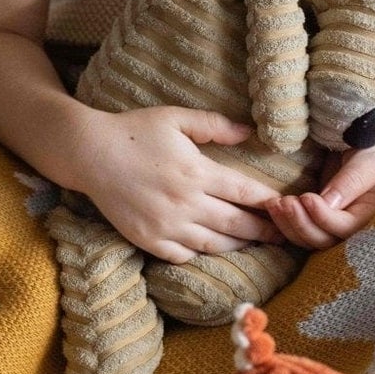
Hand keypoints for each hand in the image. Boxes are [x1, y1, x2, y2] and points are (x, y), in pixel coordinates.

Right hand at [77, 107, 286, 261]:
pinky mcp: (149, 240)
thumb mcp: (176, 118)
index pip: (245, 192)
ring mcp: (167, 226)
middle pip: (237, 224)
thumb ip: (215, 125)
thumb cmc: (134, 131)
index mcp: (197, 172)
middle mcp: (186, 203)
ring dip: (238, 245)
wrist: (90, 154)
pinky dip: (201, 253)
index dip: (269, 202)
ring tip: (253, 243)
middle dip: (263, 230)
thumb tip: (249, 133)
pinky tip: (211, 247)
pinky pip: (184, 255)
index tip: (284, 206)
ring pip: (214, 244)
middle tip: (282, 234)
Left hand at [267, 132, 374, 249]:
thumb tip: (328, 205)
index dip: (324, 218)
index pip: (346, 228)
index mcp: (374, 213)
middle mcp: (354, 221)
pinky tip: (272, 205)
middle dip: (301, 224)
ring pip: (309, 237)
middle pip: (325, 239)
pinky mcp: (320, 210)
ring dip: (289, 224)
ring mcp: (335, 217)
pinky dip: (286, 220)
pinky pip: (302, 225)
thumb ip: (352, 181)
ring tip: (273, 204)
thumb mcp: (371, 158)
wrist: (373, 126)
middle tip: (284, 202)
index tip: (307, 197)